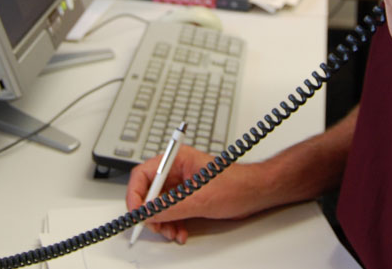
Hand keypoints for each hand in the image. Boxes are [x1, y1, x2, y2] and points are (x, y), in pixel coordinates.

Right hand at [125, 145, 261, 243]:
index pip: (144, 174)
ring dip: (162, 222)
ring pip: (159, 205)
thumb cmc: (237, 184)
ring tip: (171, 232)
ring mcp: (182, 186)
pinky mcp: (188, 198)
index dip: (136, 194)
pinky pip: (171, 212)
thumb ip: (172, 206)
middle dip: (150, 212)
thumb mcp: (201, 198)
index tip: (137, 212)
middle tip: (155, 226)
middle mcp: (176, 172)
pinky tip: (180, 232)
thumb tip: (149, 212)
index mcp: (177, 160)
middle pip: (149, 192)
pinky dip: (172, 224)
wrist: (255, 194)